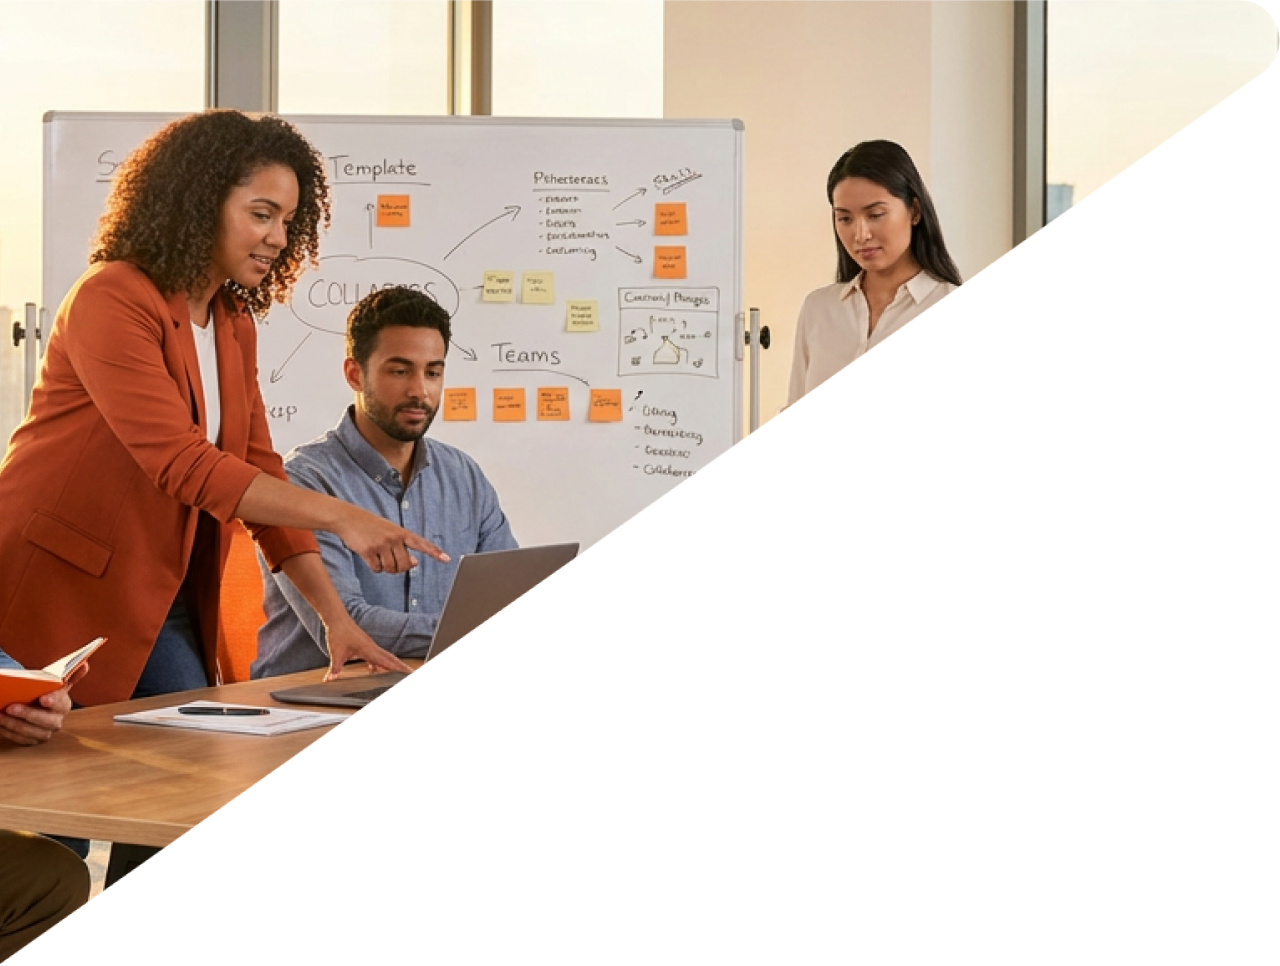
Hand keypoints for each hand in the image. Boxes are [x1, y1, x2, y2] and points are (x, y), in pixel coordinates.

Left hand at [0, 663, 85, 745]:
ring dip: (14, 725)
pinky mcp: (33, 741)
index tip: (43, 699)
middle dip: (27, 715)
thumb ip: (71, 675)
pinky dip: (9, 733)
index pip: (60, 703)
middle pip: (45, 721)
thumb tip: (85, 664)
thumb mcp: (56, 684)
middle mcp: (57, 721)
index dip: (53, 701)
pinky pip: (20, 740)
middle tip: (11, 707)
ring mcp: (45, 733)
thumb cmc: (46, 694)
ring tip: (1, 716)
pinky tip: (0, 724)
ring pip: (31, 732)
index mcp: (63, 705)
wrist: (39, 710)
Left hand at [323, 619, 411, 681]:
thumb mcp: (336, 653)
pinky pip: (375, 656)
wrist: (337, 619)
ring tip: (397, 674)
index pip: (387, 662)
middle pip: (391, 659)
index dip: (398, 669)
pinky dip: (377, 663)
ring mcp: (369, 645)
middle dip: (401, 667)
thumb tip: (330, 679)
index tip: (408, 673)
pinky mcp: (365, 645)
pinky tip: (373, 670)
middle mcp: (372, 647)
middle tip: (410, 674)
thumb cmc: (338, 633)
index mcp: (369, 650)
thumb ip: (335, 668)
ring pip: (384, 657)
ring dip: (391, 665)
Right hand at [333, 503, 448, 573]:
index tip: (447, 559)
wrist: (348, 518)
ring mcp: (381, 544)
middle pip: (405, 565)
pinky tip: (369, 557)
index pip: (422, 543)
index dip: (434, 552)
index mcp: (402, 532)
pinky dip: (374, 567)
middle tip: (391, 561)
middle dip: (399, 568)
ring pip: (391, 569)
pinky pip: (377, 569)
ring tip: (379, 556)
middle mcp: (394, 538)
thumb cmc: (372, 527)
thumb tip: (414, 563)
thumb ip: (404, 546)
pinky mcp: (368, 551)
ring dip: (385, 568)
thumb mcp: (391, 532)